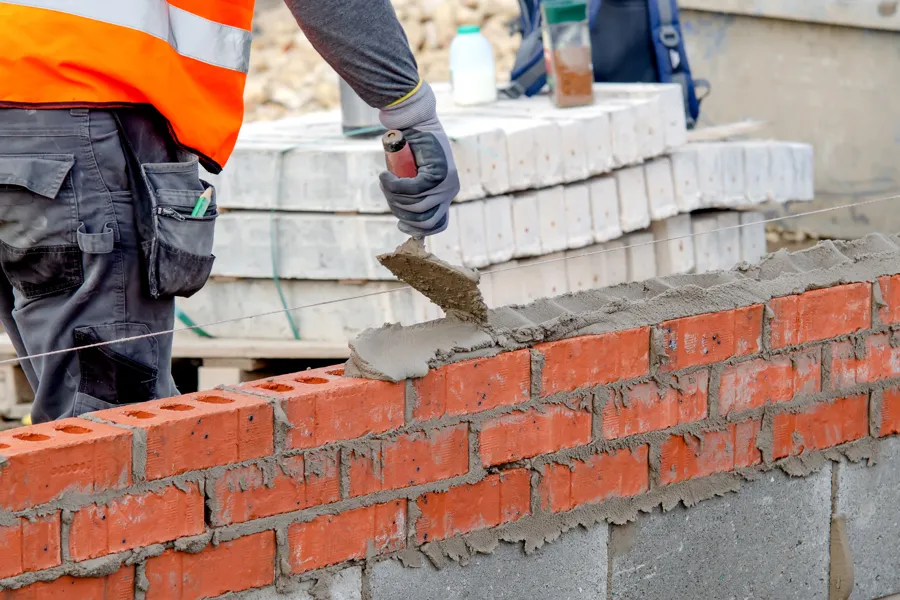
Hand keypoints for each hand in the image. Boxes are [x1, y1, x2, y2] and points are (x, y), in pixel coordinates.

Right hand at [379, 82, 459, 236]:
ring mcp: (446, 184)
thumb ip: (410, 195)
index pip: (436, 224)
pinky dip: (394, 185)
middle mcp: (450, 192)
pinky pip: (411, 189)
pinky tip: (384, 176)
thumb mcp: (412, 177)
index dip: (417, 229)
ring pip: (415, 205)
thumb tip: (403, 217)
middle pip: (422, 220)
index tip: (401, 225)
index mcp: (446, 195)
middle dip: (399, 212)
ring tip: (385, 182)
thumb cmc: (411, 149)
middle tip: (387, 194)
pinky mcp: (437, 173)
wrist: (417, 122)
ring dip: (394, 197)